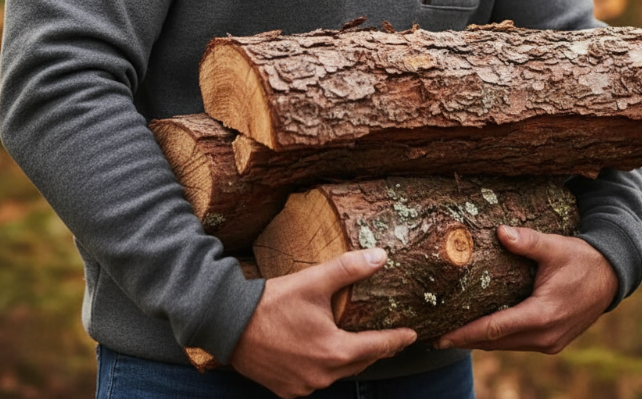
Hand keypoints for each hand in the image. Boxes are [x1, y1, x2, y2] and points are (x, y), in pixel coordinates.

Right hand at [230, 248, 417, 397]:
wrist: (228, 323)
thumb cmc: (272, 302)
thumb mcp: (313, 281)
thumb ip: (349, 269)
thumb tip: (380, 256)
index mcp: (334, 351)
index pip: (377, 347)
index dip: (396, 340)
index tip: (412, 336)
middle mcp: (322, 375)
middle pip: (359, 363)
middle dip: (376, 350)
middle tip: (389, 339)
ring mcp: (304, 386)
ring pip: (338, 374)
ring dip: (348, 359)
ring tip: (356, 343)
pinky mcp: (287, 390)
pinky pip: (315, 381)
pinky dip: (323, 368)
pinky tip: (322, 354)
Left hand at [437, 225, 617, 353]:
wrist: (611, 276)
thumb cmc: (580, 259)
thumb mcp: (554, 246)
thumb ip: (527, 241)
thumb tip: (500, 232)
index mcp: (542, 315)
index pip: (495, 328)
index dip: (466, 333)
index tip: (441, 336)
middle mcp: (545, 335)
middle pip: (496, 342)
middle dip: (465, 339)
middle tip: (435, 335)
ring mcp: (550, 341)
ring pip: (506, 345)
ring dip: (480, 340)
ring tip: (451, 333)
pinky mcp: (552, 340)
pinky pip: (517, 342)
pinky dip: (497, 337)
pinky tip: (479, 328)